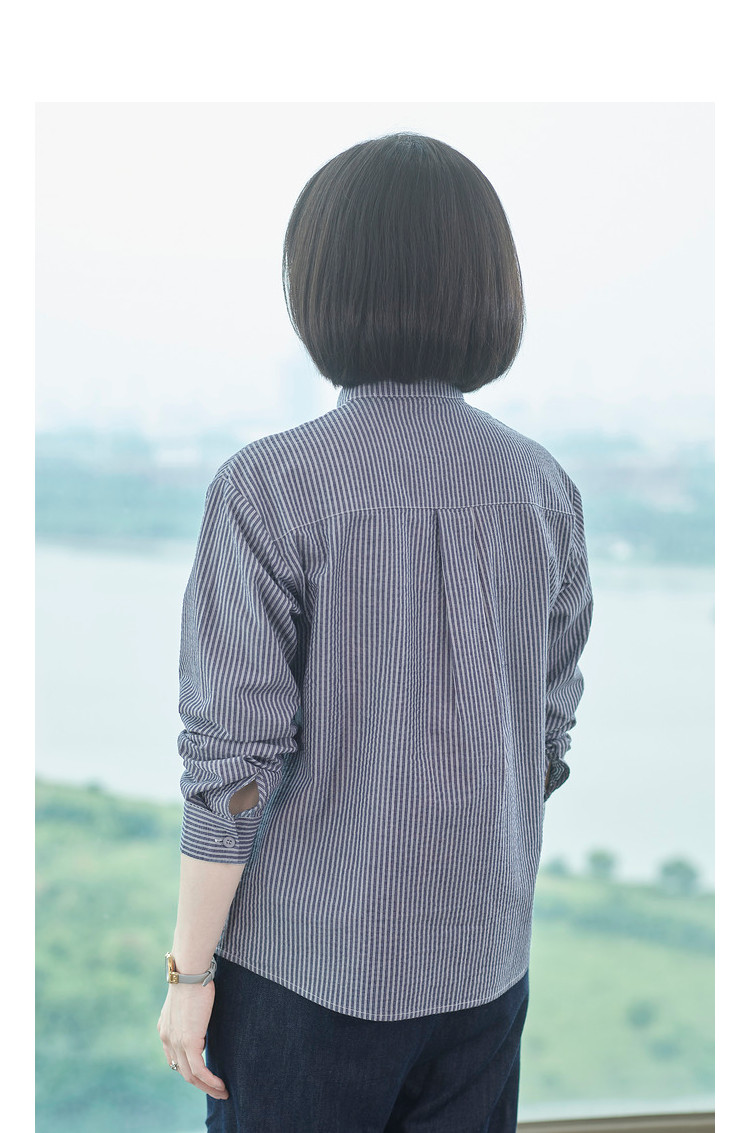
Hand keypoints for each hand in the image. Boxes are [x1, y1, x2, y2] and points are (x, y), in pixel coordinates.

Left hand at [157, 981, 228, 1099]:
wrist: (189, 972)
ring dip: (207, 1087)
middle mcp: (168, 1039)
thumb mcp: (188, 1000)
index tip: (204, 1074)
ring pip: (190, 1076)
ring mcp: (176, 1043)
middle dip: (199, 1084)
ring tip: (222, 1092)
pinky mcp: (189, 1043)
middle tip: (216, 1090)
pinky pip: (199, 1071)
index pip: (174, 1058)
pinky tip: (221, 1085)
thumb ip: (191, 1015)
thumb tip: (201, 1020)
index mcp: (165, 1029)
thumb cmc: (193, 978)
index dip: (188, 1069)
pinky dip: (210, 1081)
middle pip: (182, 1071)